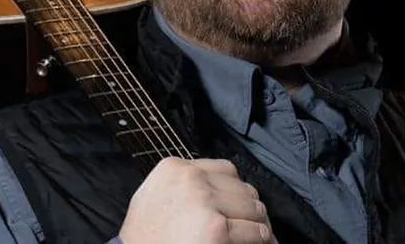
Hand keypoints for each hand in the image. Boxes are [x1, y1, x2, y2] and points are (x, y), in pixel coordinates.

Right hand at [118, 157, 276, 243]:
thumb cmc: (142, 238)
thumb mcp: (153, 197)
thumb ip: (181, 186)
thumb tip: (217, 192)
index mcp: (174, 168)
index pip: (224, 169)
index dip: (235, 190)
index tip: (238, 204)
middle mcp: (190, 179)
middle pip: (241, 187)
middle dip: (250, 207)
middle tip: (255, 223)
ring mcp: (205, 203)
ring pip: (252, 207)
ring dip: (258, 222)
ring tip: (262, 234)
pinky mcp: (216, 228)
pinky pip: (255, 231)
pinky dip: (261, 239)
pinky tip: (259, 243)